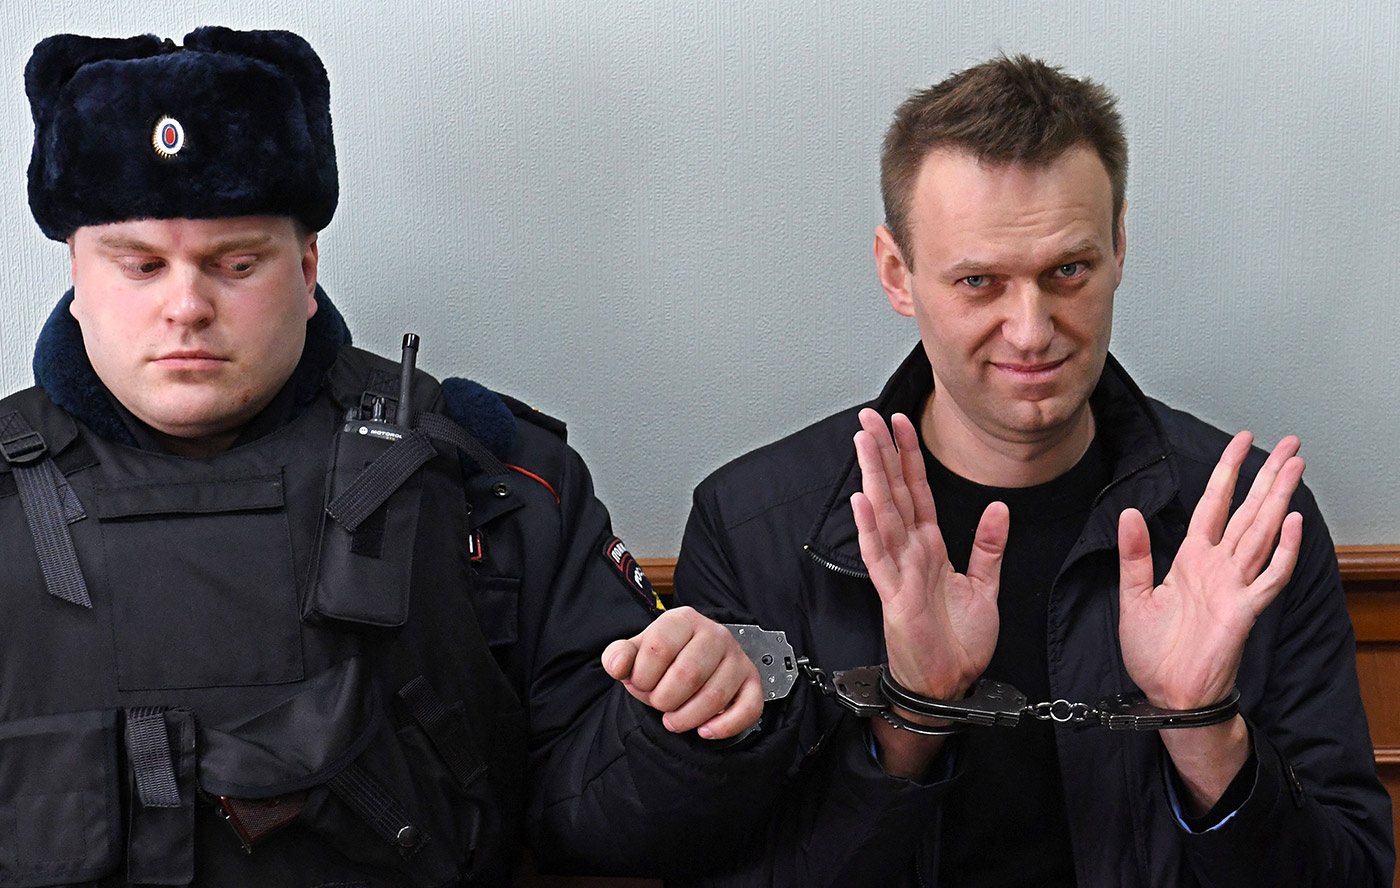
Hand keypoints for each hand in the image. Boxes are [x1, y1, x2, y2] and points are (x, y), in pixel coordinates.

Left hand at [601, 606, 762, 739]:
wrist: (691, 662)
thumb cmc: (662, 660)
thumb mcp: (635, 653)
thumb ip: (618, 656)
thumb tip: (616, 665)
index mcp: (683, 620)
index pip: (659, 647)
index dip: (642, 676)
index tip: (640, 684)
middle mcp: (715, 634)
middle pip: (688, 674)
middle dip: (665, 700)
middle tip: (659, 704)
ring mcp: (737, 657)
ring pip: (716, 696)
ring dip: (688, 718)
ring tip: (673, 721)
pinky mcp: (752, 681)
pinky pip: (748, 708)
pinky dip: (724, 727)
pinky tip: (704, 731)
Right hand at [852, 409, 1008, 700]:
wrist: (950, 684)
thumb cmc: (959, 642)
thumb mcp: (985, 586)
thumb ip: (989, 546)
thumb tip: (999, 507)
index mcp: (930, 548)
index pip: (917, 491)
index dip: (909, 456)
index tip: (901, 423)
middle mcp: (910, 553)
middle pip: (894, 493)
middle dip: (882, 453)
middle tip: (870, 417)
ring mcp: (899, 572)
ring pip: (883, 515)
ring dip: (872, 477)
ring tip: (863, 443)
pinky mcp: (895, 596)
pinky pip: (880, 557)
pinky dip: (870, 529)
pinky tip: (863, 501)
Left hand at [1118, 431, 1303, 709]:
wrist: (1168, 694)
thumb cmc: (1154, 652)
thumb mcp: (1133, 595)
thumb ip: (1134, 554)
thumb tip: (1128, 512)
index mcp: (1192, 560)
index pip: (1214, 504)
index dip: (1227, 472)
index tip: (1242, 441)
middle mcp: (1217, 567)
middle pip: (1248, 511)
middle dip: (1268, 476)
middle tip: (1290, 443)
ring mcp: (1234, 587)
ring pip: (1262, 533)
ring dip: (1279, 500)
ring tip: (1295, 467)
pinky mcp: (1244, 611)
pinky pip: (1269, 576)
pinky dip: (1283, 550)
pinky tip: (1292, 523)